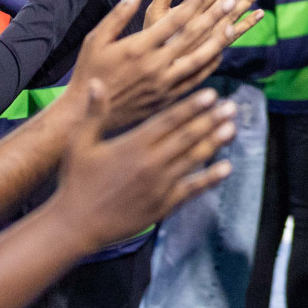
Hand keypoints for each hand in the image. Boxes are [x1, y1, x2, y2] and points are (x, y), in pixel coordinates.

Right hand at [51, 83, 236, 251]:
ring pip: (193, 159)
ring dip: (215, 143)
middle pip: (187, 137)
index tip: (211, 94)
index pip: (168, 120)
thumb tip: (97, 83)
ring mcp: (159, 185)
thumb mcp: (80, 144)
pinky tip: (227, 168)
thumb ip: (94, 114)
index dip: (192, 106)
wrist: (75, 225)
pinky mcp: (163, 205)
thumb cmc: (75, 182)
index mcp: (132, 145)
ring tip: (232, 129)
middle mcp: (150, 163)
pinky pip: (191, 189)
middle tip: (232, 107)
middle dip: (211, 120)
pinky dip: (210, 178)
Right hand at [68, 0, 265, 129]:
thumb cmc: (90, 71)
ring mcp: (164, 84)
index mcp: (137, 48)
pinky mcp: (168, 98)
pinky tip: (221, 52)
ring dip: (218, 41)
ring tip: (233, 24)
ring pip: (199, 59)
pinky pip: (195, 79)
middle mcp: (154, 66)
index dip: (190, 4)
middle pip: (191, 37)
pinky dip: (209, 65)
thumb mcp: (96, 40)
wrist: (86, 114)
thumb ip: (118, 15)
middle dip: (213, 17)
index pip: (171, 22)